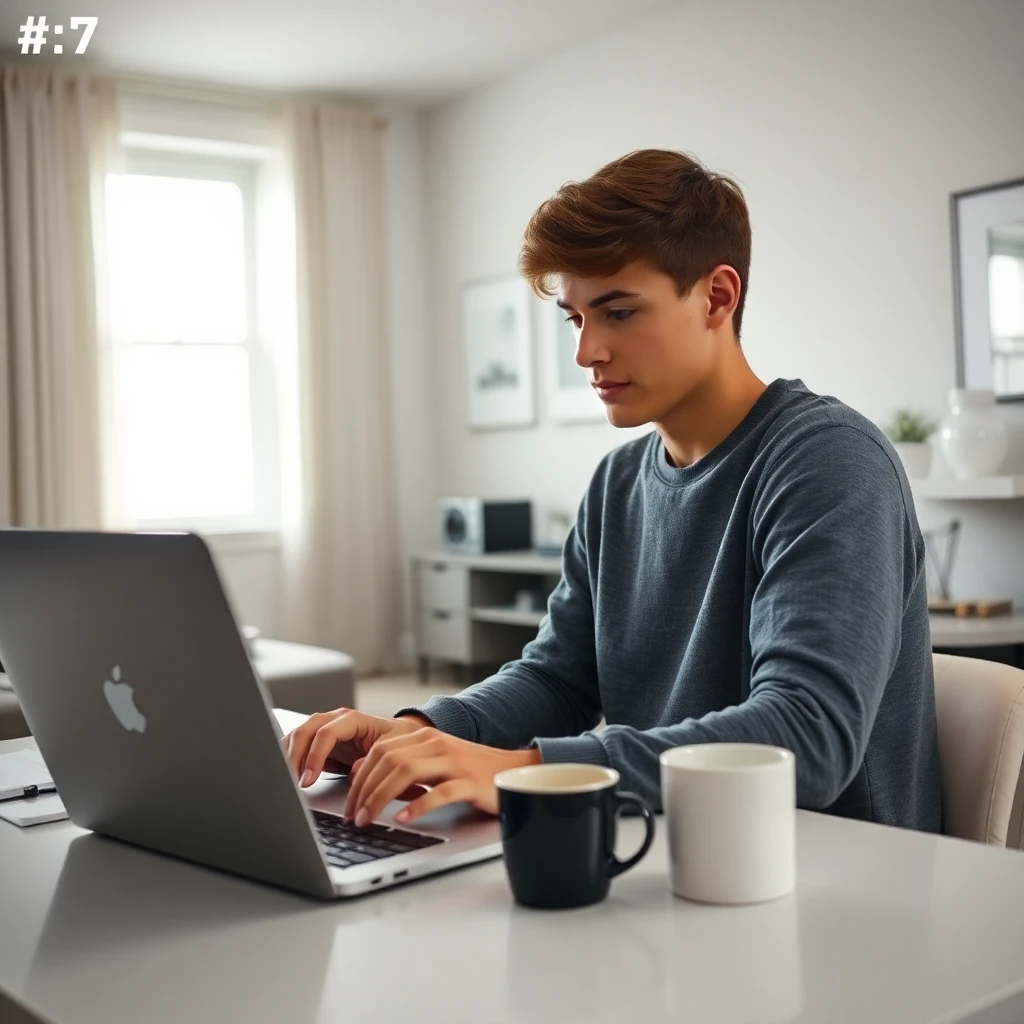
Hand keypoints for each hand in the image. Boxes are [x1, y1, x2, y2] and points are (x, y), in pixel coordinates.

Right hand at [282, 709, 421, 786]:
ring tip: (287, 781)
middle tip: (292, 782)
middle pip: (305, 730)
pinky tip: (289, 775)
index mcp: (353, 719)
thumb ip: (372, 760)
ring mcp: (324, 727)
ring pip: (296, 735)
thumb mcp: (390, 751)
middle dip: (294, 757)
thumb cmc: (394, 743)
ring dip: (288, 757)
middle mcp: (334, 720)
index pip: (326, 733)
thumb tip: (354, 772)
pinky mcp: (318, 741)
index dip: (315, 756)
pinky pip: (296, 744)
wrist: (395, 739)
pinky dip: (289, 758)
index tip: (308, 780)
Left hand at [344, 726, 540, 826]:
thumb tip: (359, 770)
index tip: (349, 802)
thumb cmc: (470, 771)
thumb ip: (400, 762)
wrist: (515, 769)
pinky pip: (439, 792)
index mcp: (425, 737)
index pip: (380, 750)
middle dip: (364, 790)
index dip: (360, 777)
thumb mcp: (432, 762)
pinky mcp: (470, 782)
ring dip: (381, 798)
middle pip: (388, 760)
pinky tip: (403, 819)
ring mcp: (454, 762)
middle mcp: (436, 744)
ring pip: (406, 772)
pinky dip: (417, 806)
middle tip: (354, 816)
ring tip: (369, 819)